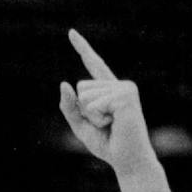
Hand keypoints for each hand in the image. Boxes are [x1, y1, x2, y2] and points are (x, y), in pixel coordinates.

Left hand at [58, 29, 157, 177]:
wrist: (127, 159)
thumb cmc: (106, 143)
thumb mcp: (79, 125)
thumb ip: (69, 106)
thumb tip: (63, 83)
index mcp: (107, 89)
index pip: (92, 64)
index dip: (82, 47)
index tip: (71, 32)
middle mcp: (118, 84)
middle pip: (80, 87)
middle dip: (84, 110)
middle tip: (105, 123)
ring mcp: (124, 88)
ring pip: (85, 96)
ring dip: (92, 116)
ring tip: (111, 123)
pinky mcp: (126, 96)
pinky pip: (94, 104)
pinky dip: (98, 118)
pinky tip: (115, 123)